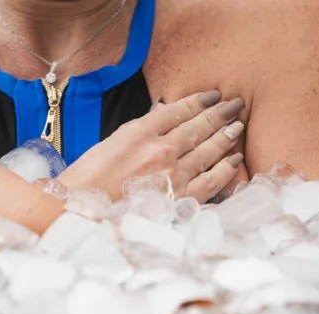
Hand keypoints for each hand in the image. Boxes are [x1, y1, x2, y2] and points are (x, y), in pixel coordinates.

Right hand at [58, 90, 245, 202]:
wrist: (81, 212)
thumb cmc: (89, 180)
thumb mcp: (111, 143)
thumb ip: (139, 130)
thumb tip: (162, 116)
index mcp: (140, 132)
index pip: (179, 110)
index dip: (199, 100)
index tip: (213, 96)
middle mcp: (161, 150)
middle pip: (199, 126)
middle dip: (220, 114)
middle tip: (236, 105)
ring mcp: (173, 175)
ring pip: (208, 150)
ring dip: (226, 136)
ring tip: (237, 126)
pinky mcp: (179, 198)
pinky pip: (210, 181)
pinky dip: (225, 169)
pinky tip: (235, 160)